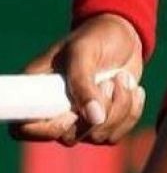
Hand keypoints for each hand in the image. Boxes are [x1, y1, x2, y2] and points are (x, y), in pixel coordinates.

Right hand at [8, 14, 144, 147]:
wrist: (124, 34)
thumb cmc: (96, 36)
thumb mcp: (85, 51)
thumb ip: (83, 83)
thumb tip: (94, 119)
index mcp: (38, 90)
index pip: (25, 128)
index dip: (47, 129)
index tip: (72, 112)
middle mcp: (55, 110)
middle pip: (68, 137)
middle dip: (97, 110)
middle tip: (110, 81)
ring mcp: (79, 119)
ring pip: (97, 137)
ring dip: (119, 107)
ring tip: (122, 78)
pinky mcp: (102, 122)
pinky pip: (116, 135)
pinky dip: (131, 112)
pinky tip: (134, 89)